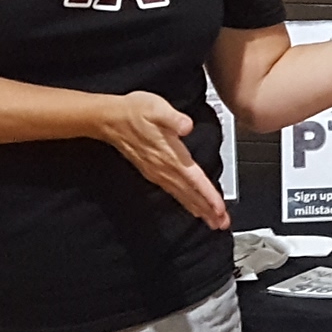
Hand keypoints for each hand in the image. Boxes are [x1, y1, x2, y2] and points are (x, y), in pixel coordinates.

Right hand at [90, 90, 227, 228]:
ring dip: (198, 208)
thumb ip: (173, 118)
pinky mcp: (152, 171)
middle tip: (222, 223)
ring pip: (182, 195)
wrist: (109, 119)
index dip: (208, 195)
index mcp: (170, 154)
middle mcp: (164, 168)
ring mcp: (157, 172)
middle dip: (207, 209)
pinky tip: (191, 206)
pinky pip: (172, 191)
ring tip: (212, 221)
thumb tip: (187, 125)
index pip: (194, 179)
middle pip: (190, 193)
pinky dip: (184, 201)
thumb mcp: (156, 107)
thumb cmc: (134, 111)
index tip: (220, 209)